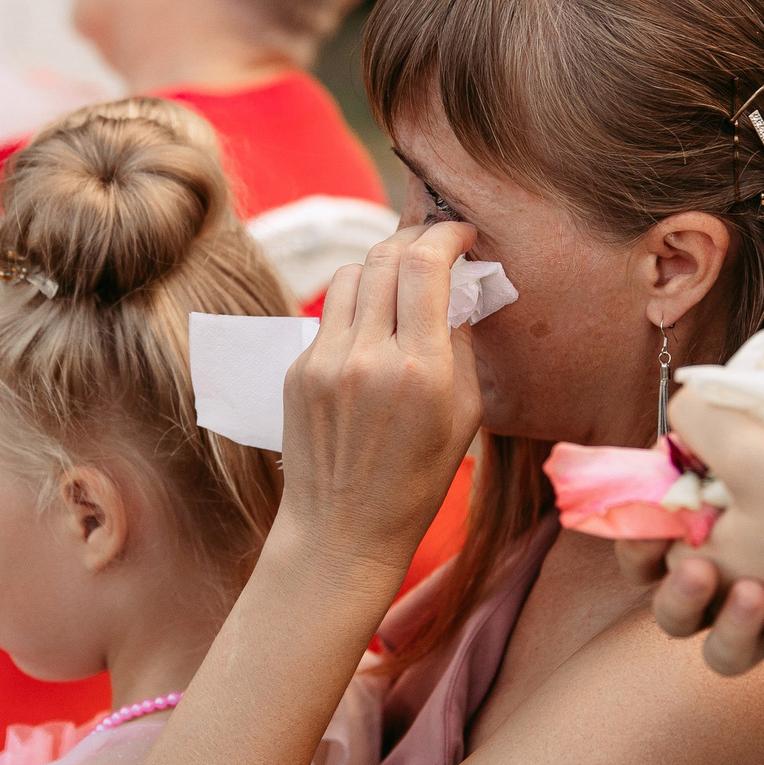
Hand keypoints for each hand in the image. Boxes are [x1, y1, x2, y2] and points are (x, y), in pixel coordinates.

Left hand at [281, 219, 483, 575]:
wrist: (342, 530)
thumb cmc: (417, 481)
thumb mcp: (466, 417)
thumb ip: (462, 345)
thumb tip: (459, 289)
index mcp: (420, 370)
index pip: (425, 264)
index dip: (446, 234)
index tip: (462, 233)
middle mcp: (368, 357)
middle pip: (386, 256)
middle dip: (416, 240)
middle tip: (435, 248)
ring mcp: (325, 362)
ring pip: (351, 275)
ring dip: (380, 270)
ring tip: (400, 290)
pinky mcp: (297, 370)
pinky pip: (329, 315)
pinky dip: (355, 310)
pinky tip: (370, 335)